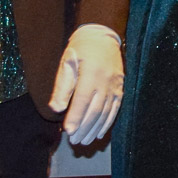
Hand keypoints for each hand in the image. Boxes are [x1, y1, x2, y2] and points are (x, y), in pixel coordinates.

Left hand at [48, 24, 124, 145]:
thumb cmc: (80, 50)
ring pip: (105, 112)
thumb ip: (62, 86)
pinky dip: (107, 123)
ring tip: (85, 140)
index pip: (83, 100)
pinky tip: (99, 133)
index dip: (76, 117)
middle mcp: (105, 81)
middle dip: (84, 128)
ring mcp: (115, 86)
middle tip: (74, 141)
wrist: (102, 36)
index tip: (68, 131)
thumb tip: (56, 108)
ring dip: (94, 129)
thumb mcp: (67, 63)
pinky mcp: (120, 88)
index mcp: (91, 73)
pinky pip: (115, 109)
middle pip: (95, 110)